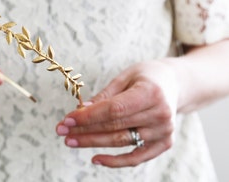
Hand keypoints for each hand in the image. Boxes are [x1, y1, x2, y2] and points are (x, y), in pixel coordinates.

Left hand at [56, 60, 179, 167]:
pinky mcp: (164, 143)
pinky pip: (137, 157)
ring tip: (70, 140)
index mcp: (151, 93)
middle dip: (84, 130)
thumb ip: (105, 95)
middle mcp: (160, 114)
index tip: (67, 119)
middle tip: (62, 130)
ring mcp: (164, 131)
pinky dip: (116, 161)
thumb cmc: (147, 76)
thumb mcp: (126, 77)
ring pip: (121, 142)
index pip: (114, 109)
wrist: (175, 84)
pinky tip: (95, 159)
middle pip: (115, 127)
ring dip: (93, 143)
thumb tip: (82, 111)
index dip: (88, 117)